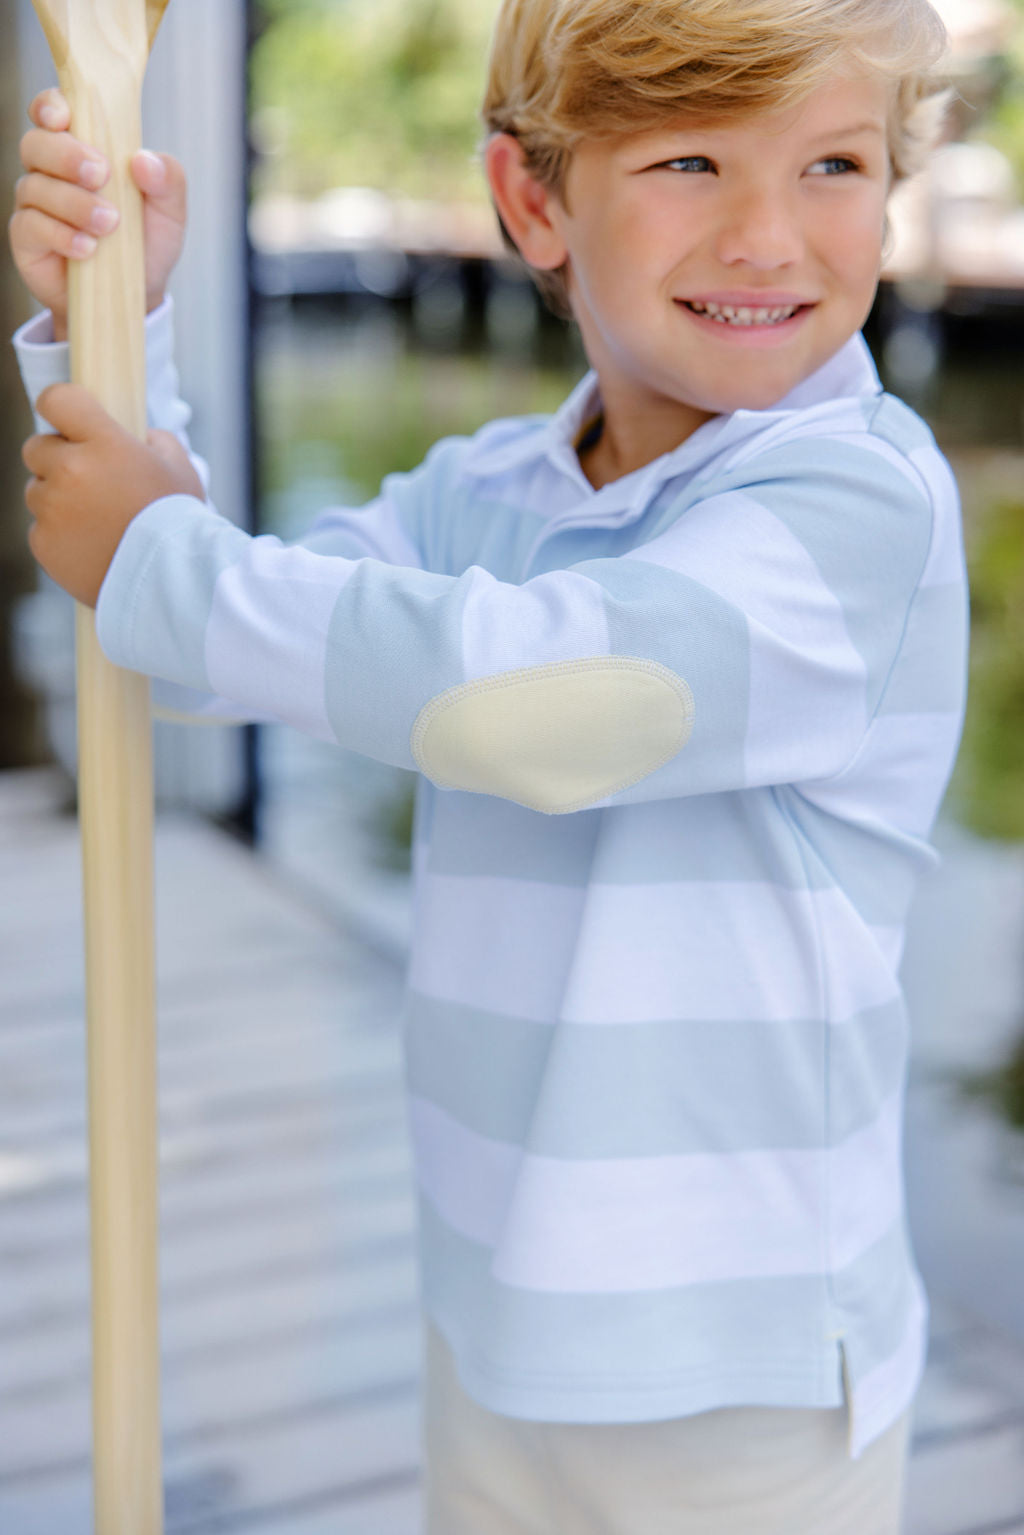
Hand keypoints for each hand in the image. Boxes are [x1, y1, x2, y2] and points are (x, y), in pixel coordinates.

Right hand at [9, 88, 186, 342]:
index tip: (65, 117)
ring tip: (109, 224)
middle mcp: (51, 169)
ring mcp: (35, 202)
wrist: (137, 292)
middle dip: (67, 155)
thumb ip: (167, 179)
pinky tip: (88, 248)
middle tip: (100, 175)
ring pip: (35, 185)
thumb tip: (143, 160)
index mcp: (82, 147)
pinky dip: (61, 234)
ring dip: (74, 202)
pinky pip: (31, 225)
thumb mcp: (170, 211)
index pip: (52, 110)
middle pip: (37, 142)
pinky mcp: (27, 237)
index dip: (51, 106)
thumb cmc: (147, 240)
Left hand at [23, 384, 206, 607]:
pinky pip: (41, 530)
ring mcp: (52, 509)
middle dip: (58, 460)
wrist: (170, 585)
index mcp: (103, 443)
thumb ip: (157, 443)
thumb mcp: (181, 470)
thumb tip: (142, 438)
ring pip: (36, 492)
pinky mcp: (43, 544)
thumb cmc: (180, 525)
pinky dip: (60, 536)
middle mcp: (70, 471)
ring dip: (58, 500)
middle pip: (35, 448)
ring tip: (97, 522)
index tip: (70, 422)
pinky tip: (92, 546)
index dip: (61, 408)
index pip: (56, 400)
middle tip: (90, 482)